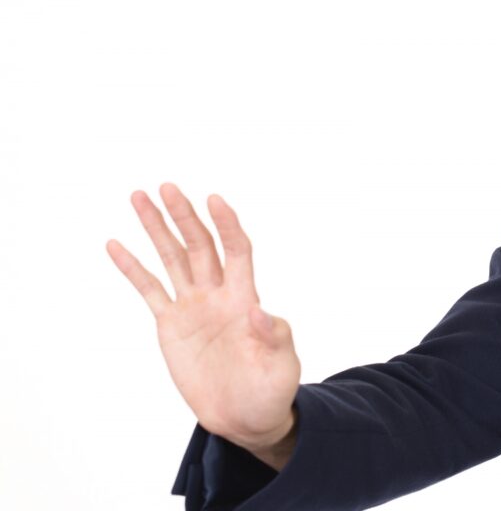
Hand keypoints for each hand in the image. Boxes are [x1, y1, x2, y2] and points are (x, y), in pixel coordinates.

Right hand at [106, 183, 299, 452]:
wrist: (245, 417)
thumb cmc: (271, 390)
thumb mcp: (282, 366)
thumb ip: (275, 338)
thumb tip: (260, 312)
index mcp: (245, 298)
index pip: (236, 250)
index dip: (227, 225)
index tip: (214, 199)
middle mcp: (217, 294)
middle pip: (199, 245)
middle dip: (184, 216)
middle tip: (167, 187)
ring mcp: (192, 307)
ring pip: (172, 258)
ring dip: (156, 229)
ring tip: (138, 196)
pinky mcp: (170, 325)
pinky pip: (149, 290)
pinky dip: (133, 268)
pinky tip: (115, 244)